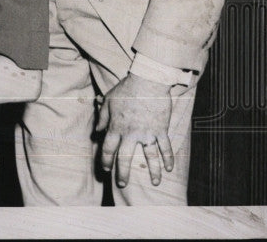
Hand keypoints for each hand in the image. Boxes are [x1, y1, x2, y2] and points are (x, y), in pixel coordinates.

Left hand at [96, 73, 174, 187]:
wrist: (147, 82)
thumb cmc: (126, 90)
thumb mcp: (108, 101)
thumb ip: (102, 117)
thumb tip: (97, 130)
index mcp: (116, 127)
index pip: (108, 149)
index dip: (105, 160)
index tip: (105, 169)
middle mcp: (131, 134)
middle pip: (125, 158)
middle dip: (122, 173)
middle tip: (122, 184)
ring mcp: (147, 133)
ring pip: (150, 157)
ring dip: (153, 171)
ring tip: (155, 183)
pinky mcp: (161, 130)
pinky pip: (166, 147)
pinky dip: (168, 158)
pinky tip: (169, 168)